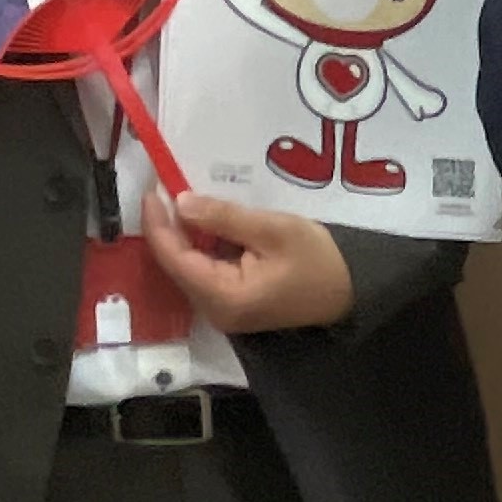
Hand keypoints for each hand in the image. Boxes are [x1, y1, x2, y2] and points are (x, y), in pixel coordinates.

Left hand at [142, 194, 354, 333]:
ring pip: (188, 270)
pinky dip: (199, 248)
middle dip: (167, 228)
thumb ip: (224, 217)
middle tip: (165, 189)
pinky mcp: (233, 306)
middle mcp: (215, 311)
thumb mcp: (273, 229)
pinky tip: (203, 224)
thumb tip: (181, 203)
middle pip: (177, 266)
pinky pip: (204, 274)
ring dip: (183, 236)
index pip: (175, 259)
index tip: (152, 190)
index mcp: (224, 296)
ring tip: (180, 200)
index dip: (158, 224)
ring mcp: (223, 311)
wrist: (350, 292)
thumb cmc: (317, 260)